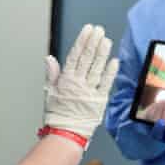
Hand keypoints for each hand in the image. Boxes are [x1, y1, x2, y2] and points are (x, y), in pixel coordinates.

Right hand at [43, 25, 119, 139]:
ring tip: (106, 40)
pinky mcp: (99, 100)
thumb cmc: (58, 115)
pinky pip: (106, 83)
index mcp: (66, 79)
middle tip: (99, 30)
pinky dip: (110, 72)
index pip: (75, 55)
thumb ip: (52, 74)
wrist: (66, 133)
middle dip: (93, 42)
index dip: (82, 41)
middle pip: (87, 58)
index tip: (88, 30)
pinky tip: (114, 61)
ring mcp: (89, 90)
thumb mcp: (51, 92)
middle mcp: (78, 82)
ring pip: (96, 68)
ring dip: (102, 53)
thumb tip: (49, 58)